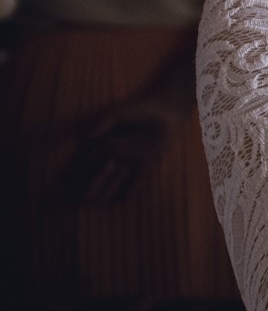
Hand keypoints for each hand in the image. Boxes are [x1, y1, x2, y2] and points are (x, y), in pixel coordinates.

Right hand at [63, 96, 179, 202]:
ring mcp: (132, 158)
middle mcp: (117, 152)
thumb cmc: (140, 109)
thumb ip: (102, 123)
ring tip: (94, 201)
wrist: (166, 111)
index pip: (86, 158)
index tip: (60, 179)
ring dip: (105, 188)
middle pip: (99, 171)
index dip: (73, 169)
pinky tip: (121, 200)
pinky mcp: (147, 161)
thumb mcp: (119, 114)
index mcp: (107, 141)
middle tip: (75, 196)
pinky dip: (130, 188)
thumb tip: (84, 136)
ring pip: (115, 177)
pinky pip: (137, 178)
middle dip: (87, 183)